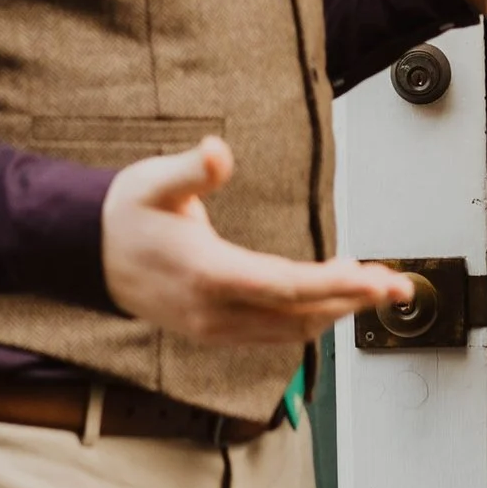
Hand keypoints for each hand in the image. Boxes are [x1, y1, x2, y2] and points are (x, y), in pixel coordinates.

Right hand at [102, 137, 410, 345]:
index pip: (285, 287)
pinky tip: (333, 302)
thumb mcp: (152, 181)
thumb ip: (190, 170)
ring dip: (337, 312)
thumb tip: (216, 152)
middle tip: (399, 285)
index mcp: (205, 274)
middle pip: (298, 315)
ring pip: (290, 331)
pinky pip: (274, 335)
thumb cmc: (125, 214)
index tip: (374, 278)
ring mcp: (214, 328)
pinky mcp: (215, 332)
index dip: (335, 285)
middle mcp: (213, 312)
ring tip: (376, 290)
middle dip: (354, 300)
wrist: (87, 256)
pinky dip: (310, 319)